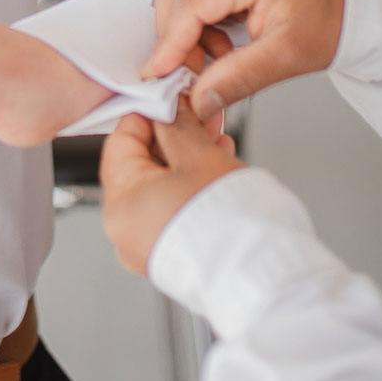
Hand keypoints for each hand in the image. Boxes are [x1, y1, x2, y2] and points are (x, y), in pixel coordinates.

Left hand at [100, 99, 244, 275]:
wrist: (262, 278)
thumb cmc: (229, 227)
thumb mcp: (200, 156)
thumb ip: (179, 126)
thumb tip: (171, 108)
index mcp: (119, 204)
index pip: (121, 140)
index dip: (150, 115)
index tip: (173, 101)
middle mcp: (126, 232)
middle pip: (142, 165)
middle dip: (175, 139)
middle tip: (203, 121)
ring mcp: (148, 249)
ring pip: (161, 189)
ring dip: (188, 162)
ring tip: (218, 145)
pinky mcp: (172, 259)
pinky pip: (173, 213)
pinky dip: (191, 190)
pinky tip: (217, 174)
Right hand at [141, 0, 345, 120]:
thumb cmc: (334, 17)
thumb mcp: (289, 56)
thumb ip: (238, 78)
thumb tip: (198, 100)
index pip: (191, 1)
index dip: (169, 43)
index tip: (156, 75)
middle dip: (175, 35)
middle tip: (193, 72)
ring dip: (186, 26)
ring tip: (219, 55)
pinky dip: (198, 14)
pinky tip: (223, 37)